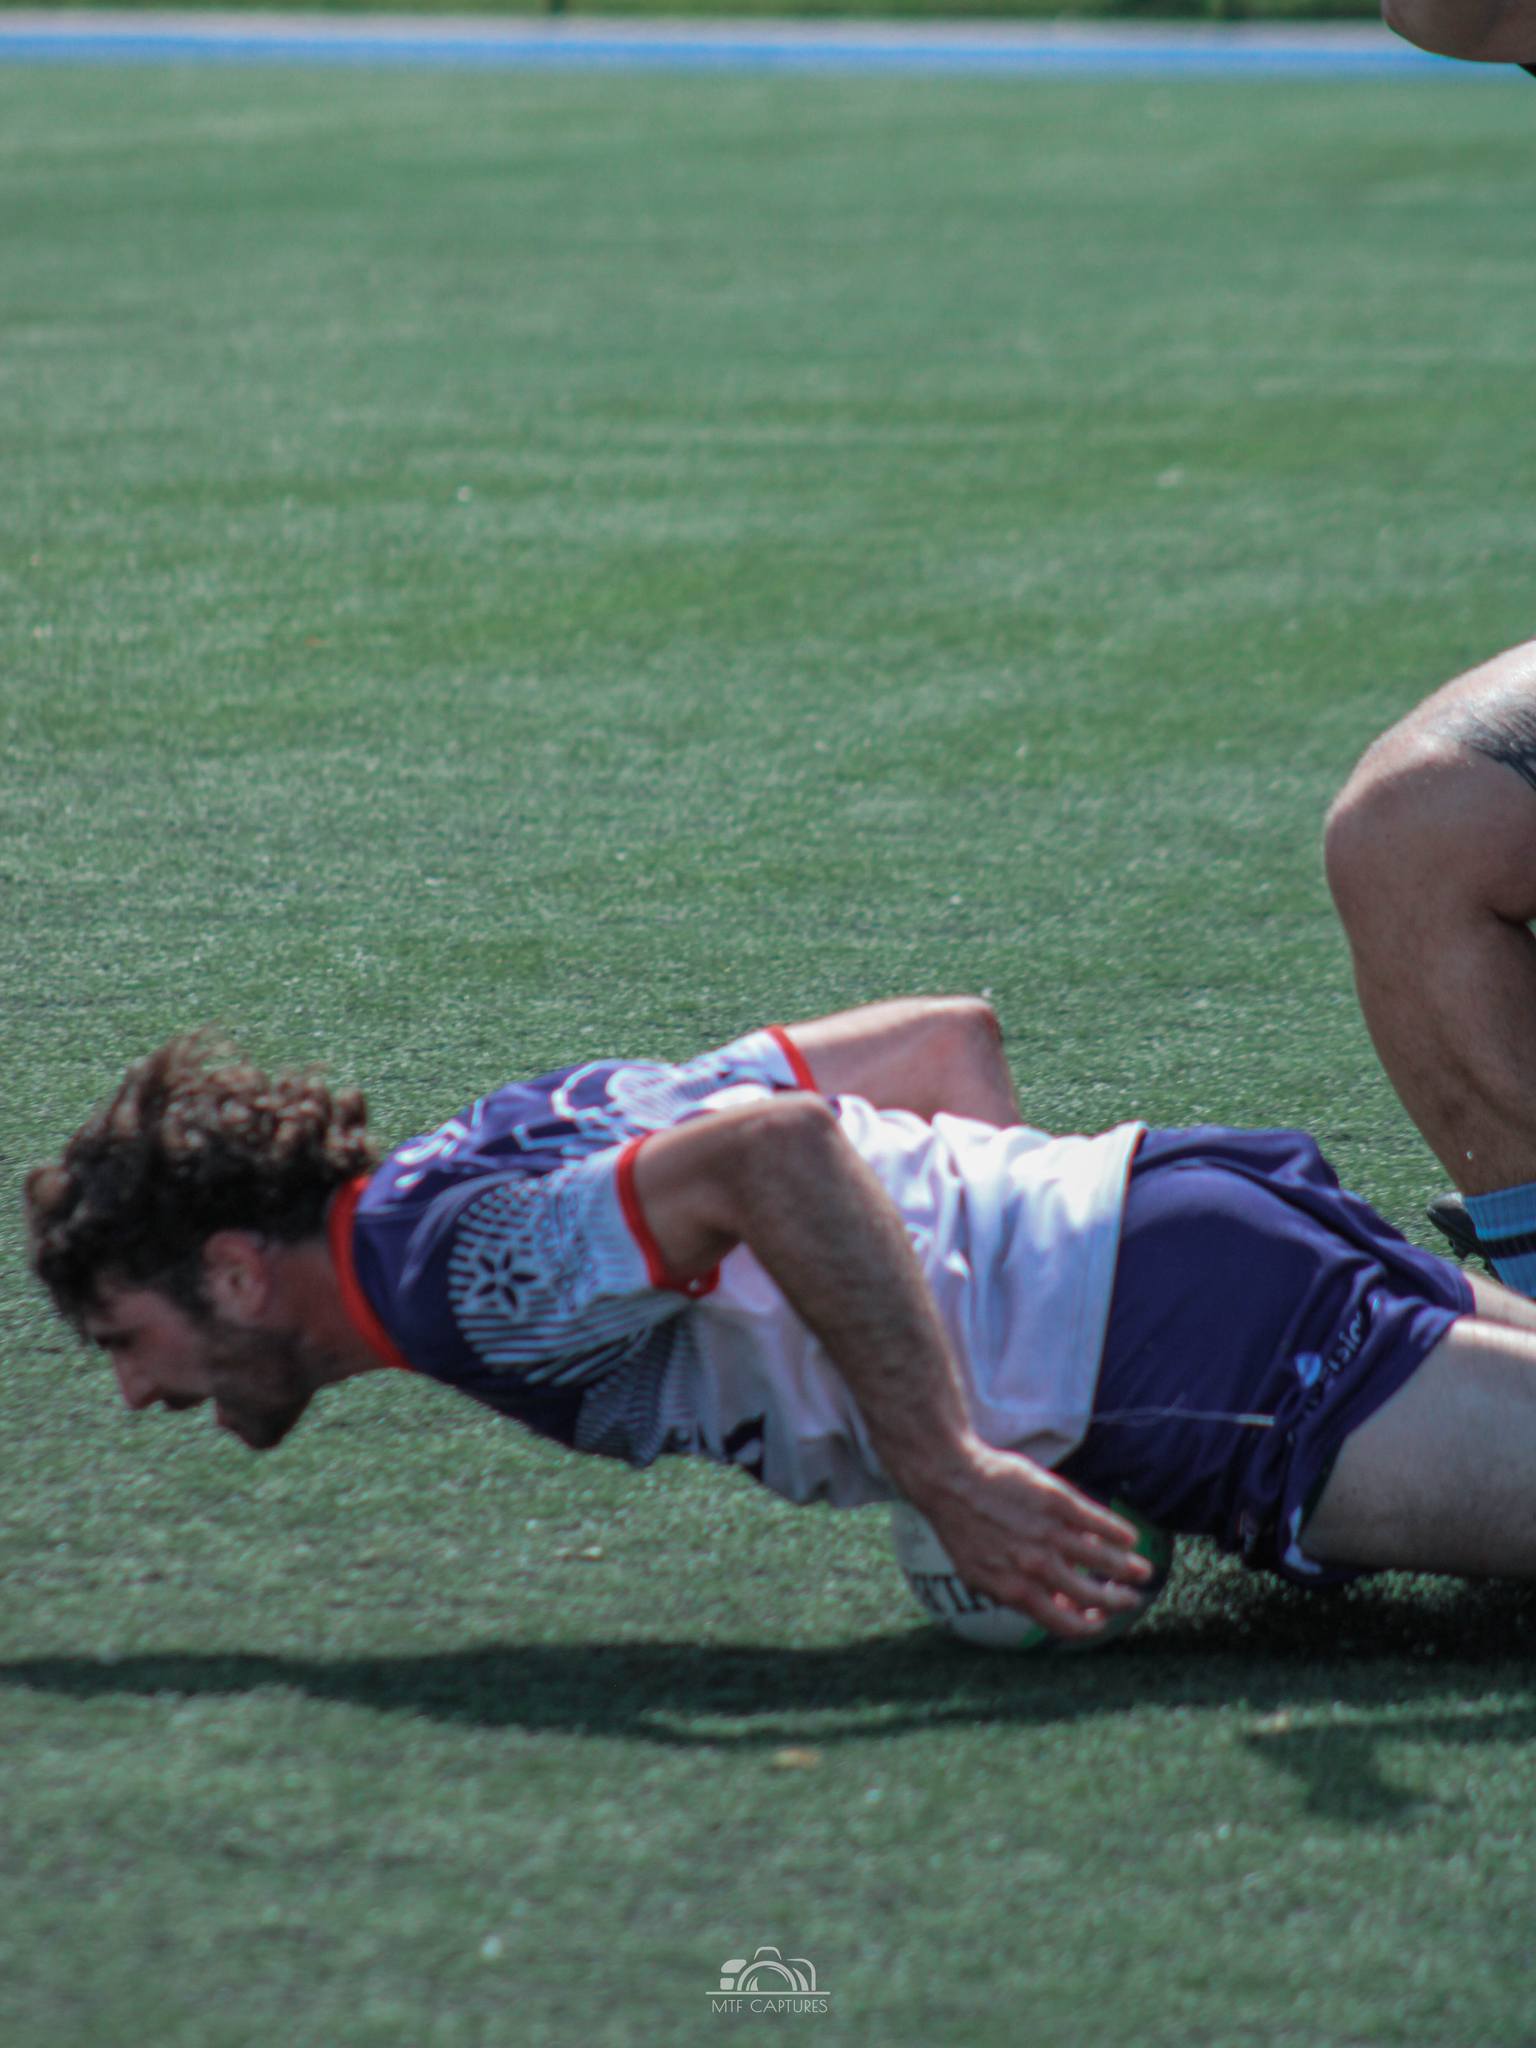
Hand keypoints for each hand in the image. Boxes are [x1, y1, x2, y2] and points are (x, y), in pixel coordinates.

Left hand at [912, 1440, 1153, 1640]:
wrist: (952, 1479)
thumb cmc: (964, 1528)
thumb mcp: (981, 1575)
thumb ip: (1018, 1596)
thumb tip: (1058, 1608)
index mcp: (1016, 1591)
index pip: (1067, 1625)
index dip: (1092, 1627)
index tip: (1104, 1619)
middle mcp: (1036, 1568)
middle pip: (1094, 1596)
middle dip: (1120, 1601)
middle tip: (1132, 1596)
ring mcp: (1050, 1534)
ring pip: (1105, 1561)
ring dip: (1129, 1568)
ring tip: (1141, 1568)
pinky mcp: (1059, 1502)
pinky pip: (1101, 1524)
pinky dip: (1120, 1533)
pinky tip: (1130, 1536)